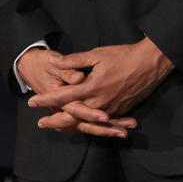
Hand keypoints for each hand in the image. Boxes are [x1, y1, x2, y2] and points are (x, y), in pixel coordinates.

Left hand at [27, 38, 173, 136]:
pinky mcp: (120, 111)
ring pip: (86, 123)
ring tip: (57, 127)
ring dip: (70, 125)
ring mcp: (110, 109)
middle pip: (72, 117)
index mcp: (91, 87)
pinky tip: (80, 125)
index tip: (32, 102)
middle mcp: (99, 102)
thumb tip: (55, 61)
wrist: (151, 64)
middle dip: (55, 121)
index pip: (63, 96)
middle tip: (41, 123)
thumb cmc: (124, 56)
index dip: (46, 99)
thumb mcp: (97, 54)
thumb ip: (74, 60)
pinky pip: (101, 123)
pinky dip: (88, 125)